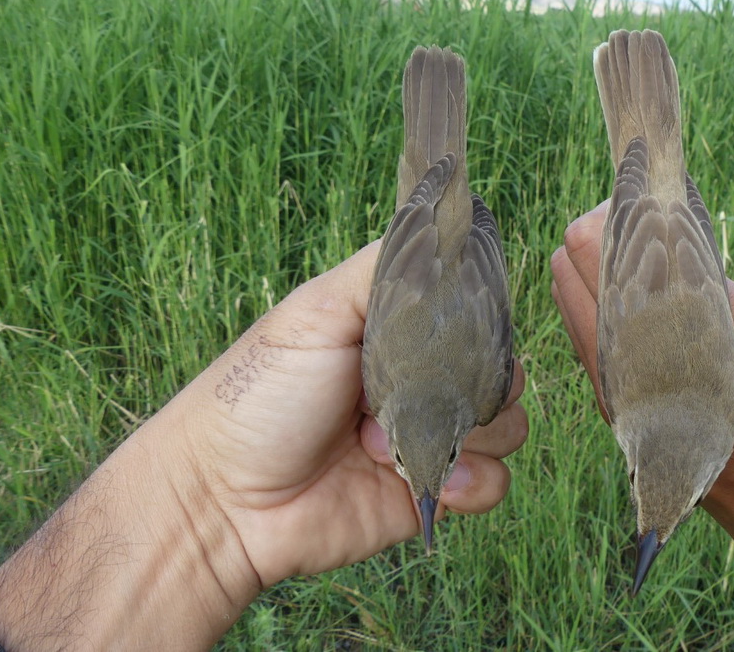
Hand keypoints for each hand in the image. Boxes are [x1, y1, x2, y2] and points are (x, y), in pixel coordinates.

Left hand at [0, 241, 526, 649]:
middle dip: (480, 381)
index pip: (474, 312)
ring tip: (393, 443)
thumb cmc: (261, 395)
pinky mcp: (434, 491)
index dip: (480, 319)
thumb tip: (443, 232)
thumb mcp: (318, 309)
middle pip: (501, 366)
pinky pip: (494, 481)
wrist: (225, 501)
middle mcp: (422, 380)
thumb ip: (385, 270)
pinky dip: (469, 483)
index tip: (457, 330)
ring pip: (509, 423)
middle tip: (418, 392)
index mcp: (399, 332)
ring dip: (468, 435)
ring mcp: (432, 436)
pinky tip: (422, 482)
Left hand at [551, 204, 733, 614]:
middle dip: (601, 236)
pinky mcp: (625, 409)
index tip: (644, 189)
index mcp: (658, 355)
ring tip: (655, 245)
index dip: (611, 215)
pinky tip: (645, 286)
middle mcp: (620, 379)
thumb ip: (722, 294)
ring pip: (575, 309)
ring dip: (603, 269)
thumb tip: (666, 241)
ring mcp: (616, 397)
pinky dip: (608, 301)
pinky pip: (595, 339)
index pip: (594, 264)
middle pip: (570, 279)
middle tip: (652, 214)